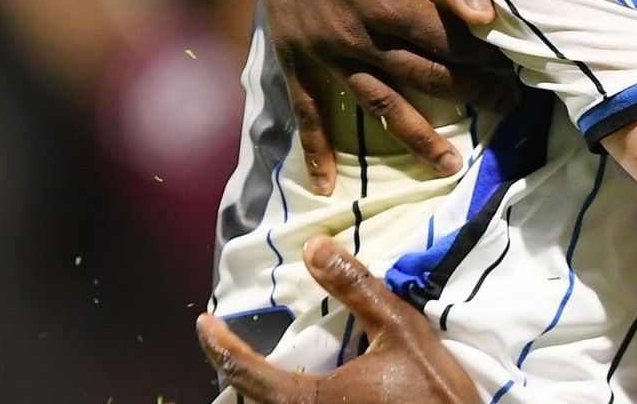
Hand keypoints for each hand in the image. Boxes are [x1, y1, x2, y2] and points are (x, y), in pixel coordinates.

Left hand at [198, 235, 476, 403]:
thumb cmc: (433, 392)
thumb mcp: (401, 330)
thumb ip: (356, 288)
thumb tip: (314, 248)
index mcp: (309, 399)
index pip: (243, 371)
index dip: (217, 345)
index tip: (203, 321)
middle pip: (249, 401)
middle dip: (233, 372)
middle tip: (224, 344)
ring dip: (257, 392)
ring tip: (252, 368)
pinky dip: (280, 402)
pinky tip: (296, 391)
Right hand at [236, 0, 518, 191]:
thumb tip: (486, 19)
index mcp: (391, 4)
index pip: (452, 47)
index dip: (487, 61)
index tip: (516, 74)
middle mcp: (356, 36)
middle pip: (424, 78)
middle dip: (470, 95)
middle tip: (506, 109)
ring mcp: (322, 50)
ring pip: (377, 104)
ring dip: (414, 137)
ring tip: (446, 166)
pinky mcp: (294, 53)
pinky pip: (307, 110)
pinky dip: (317, 149)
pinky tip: (328, 184)